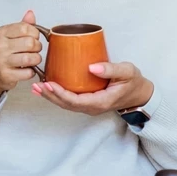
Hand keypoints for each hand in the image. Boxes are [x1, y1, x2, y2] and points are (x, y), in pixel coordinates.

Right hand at [0, 10, 42, 103]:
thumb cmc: (3, 52)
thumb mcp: (10, 35)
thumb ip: (22, 25)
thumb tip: (31, 13)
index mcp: (2, 33)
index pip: (26, 28)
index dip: (35, 33)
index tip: (33, 37)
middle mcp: (0, 46)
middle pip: (30, 43)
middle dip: (37, 47)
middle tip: (34, 50)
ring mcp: (2, 61)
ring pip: (30, 58)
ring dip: (36, 59)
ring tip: (32, 59)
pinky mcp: (7, 75)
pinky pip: (28, 73)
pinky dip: (32, 72)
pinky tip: (27, 69)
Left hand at [33, 61, 153, 115]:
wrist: (140, 94)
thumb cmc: (134, 82)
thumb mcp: (127, 72)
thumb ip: (111, 69)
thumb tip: (92, 67)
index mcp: (100, 102)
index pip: (75, 101)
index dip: (60, 94)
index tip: (49, 85)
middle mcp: (92, 107)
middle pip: (66, 104)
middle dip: (50, 96)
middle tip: (36, 85)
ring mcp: (89, 106)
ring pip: (66, 104)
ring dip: (51, 96)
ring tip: (36, 87)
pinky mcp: (87, 101)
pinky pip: (69, 100)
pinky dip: (57, 94)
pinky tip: (48, 87)